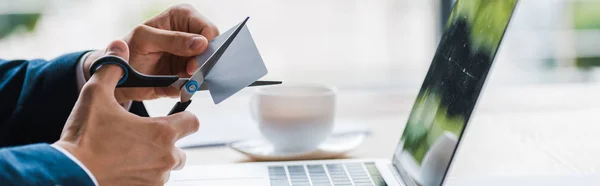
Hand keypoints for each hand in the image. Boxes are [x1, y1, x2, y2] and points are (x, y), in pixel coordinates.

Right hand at [55, 40, 199, 184]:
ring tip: (130, 152)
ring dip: (155, 160)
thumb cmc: (84, 136)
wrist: (70, 173)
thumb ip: (113, 69)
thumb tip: (119, 46)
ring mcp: (157, 178)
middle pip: (181, 149)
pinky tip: (125, 166)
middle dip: (167, 143)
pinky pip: (154, 182)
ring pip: (167, 167)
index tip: (170, 118)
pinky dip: (145, 175)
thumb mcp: (95, 95)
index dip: (183, 118)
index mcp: (163, 132)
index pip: (193, 122)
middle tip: (142, 138)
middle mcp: (166, 157)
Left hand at [83, 4, 219, 103]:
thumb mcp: (145, 40)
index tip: (194, 62)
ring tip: (176, 79)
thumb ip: (173, 40)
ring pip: (210, 68)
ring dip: (195, 77)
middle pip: (214, 49)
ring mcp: (192, 55)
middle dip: (203, 63)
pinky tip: (173, 85)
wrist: (117, 77)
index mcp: (182, 16)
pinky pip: (200, 83)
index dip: (206, 45)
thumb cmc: (126, 50)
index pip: (208, 28)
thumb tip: (202, 42)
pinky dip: (188, 87)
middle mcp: (191, 33)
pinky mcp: (190, 74)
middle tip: (187, 72)